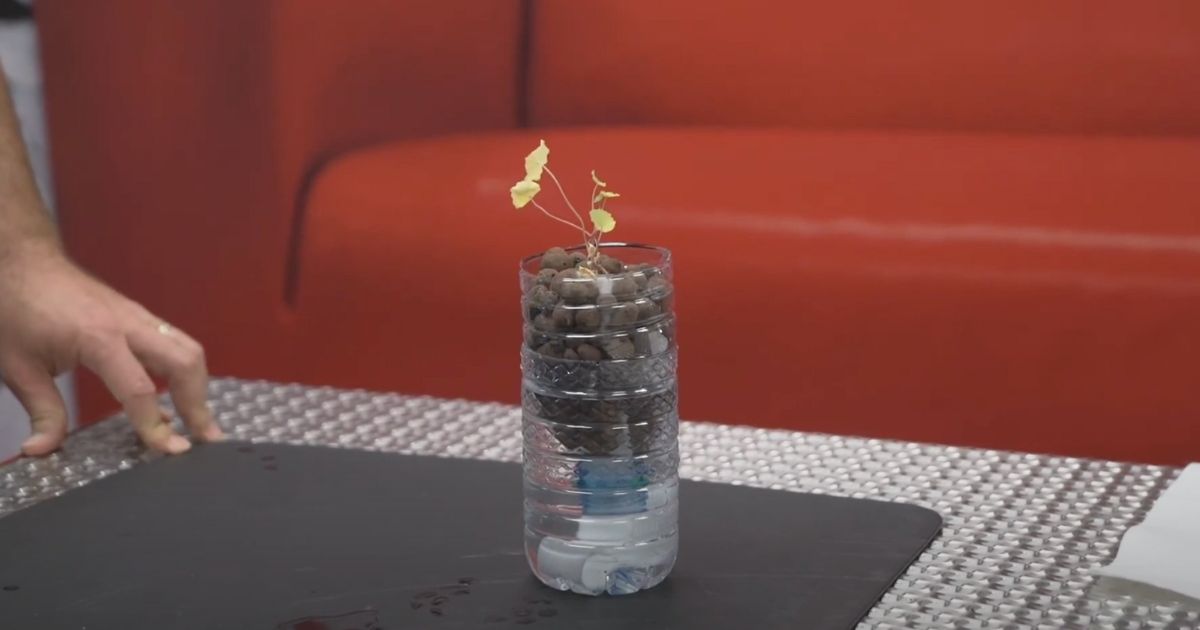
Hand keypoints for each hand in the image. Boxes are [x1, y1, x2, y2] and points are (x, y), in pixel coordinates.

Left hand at [0, 242, 221, 455]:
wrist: (21, 261)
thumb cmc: (16, 308)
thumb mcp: (18, 367)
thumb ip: (41, 411)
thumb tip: (41, 451)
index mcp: (99, 338)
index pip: (139, 390)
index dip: (156, 425)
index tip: (170, 451)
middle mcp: (129, 325)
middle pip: (186, 362)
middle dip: (199, 403)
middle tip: (205, 439)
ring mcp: (138, 316)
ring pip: (188, 349)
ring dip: (198, 386)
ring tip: (199, 421)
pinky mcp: (138, 316)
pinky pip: (174, 343)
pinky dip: (184, 372)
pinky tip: (176, 396)